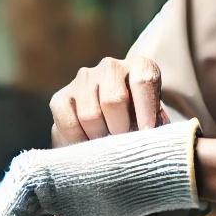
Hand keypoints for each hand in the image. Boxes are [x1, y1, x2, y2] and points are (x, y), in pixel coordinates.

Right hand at [50, 56, 166, 146]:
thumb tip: (147, 140)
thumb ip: (154, 126)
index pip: (143, 81)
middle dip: (120, 129)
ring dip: (99, 138)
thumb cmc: (141, 121)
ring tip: (107, 148)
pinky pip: (67, 123)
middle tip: (123, 146)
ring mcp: (83, 79)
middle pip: (113, 100)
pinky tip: (87, 147)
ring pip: (89, 115)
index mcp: (140, 66)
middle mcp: (111, 67)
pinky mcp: (61, 97)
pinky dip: (77, 140)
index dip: (145, 111)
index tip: (145, 134)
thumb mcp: (155, 121)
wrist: (114, 122)